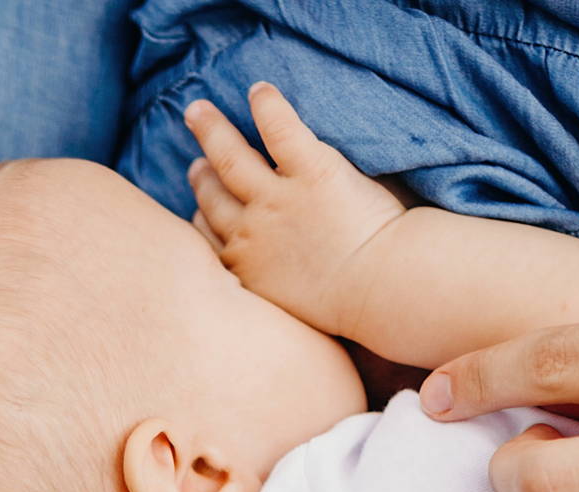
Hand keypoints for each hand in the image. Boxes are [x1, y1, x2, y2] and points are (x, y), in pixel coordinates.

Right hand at [183, 83, 406, 338]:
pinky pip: (279, 129)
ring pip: (231, 158)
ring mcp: (277, 200)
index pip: (208, 241)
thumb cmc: (349, 310)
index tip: (198, 209)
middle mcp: (250, 234)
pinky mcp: (311, 169)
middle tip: (196, 162)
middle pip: (213, 198)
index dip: (200, 220)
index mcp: (246, 271)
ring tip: (198, 112)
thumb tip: (273, 289)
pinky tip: (258, 89)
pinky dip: (267, 106)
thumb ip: (275, 292)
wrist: (381, 290)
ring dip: (212, 132)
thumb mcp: (293, 314)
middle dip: (201, 177)